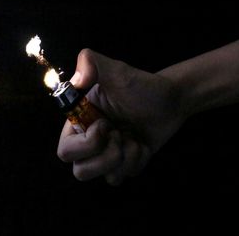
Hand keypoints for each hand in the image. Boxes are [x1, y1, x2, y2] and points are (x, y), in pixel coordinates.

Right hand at [57, 49, 184, 184]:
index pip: (66, 151)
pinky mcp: (125, 163)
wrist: (172, 100)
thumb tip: (75, 81)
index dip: (86, 144)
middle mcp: (90, 141)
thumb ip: (91, 62)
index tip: (106, 124)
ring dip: (124, 159)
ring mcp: (108, 154)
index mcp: (81, 122)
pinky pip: (123, 176)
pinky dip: (136, 161)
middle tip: (121, 135)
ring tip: (133, 139)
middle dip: (106, 157)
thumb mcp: (117, 70)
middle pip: (81, 171)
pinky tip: (142, 144)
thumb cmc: (143, 86)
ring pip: (103, 177)